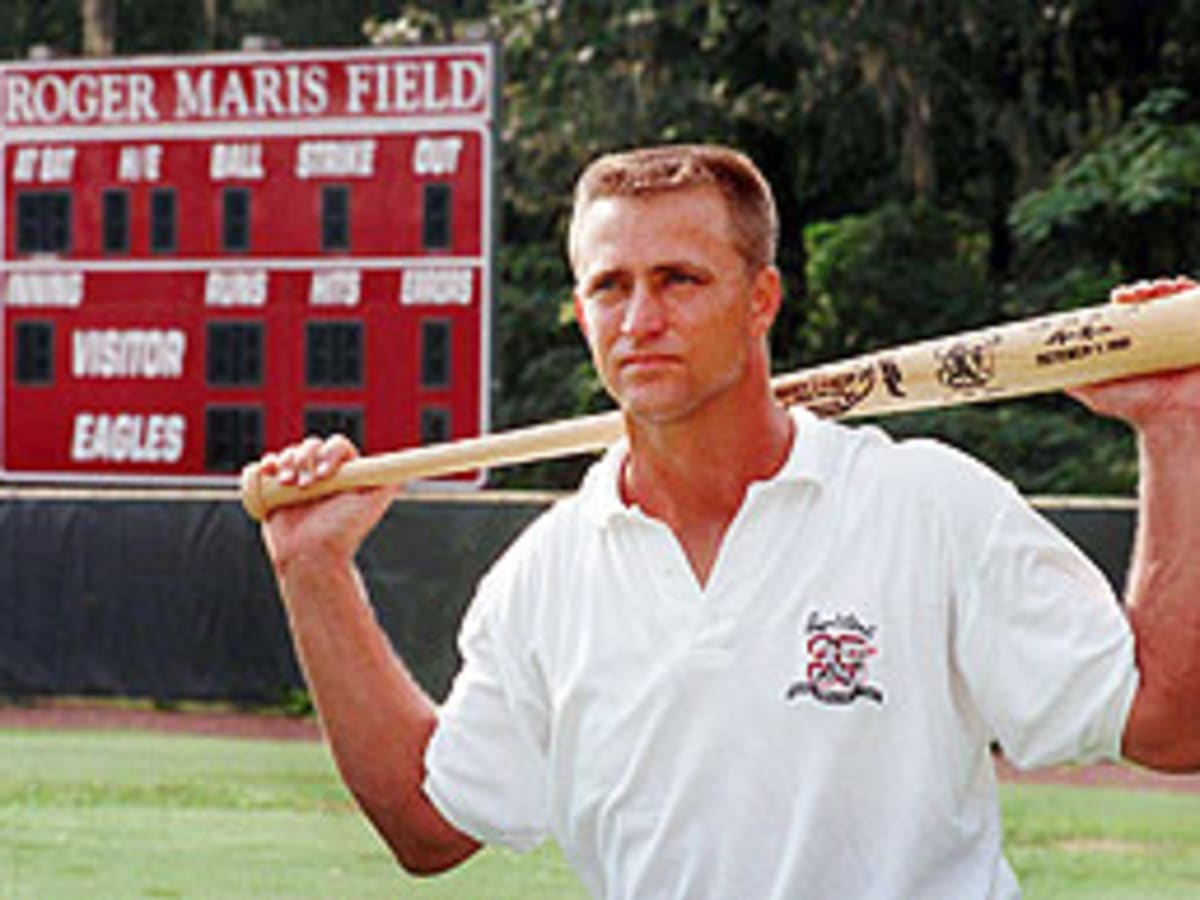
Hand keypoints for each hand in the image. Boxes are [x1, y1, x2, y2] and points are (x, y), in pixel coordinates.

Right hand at [256, 434, 400, 571]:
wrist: (312, 558)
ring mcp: (297, 481)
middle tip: (307, 485)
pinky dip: (266, 464)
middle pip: (311, 445)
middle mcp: (321, 474)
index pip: (337, 446)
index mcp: (345, 473)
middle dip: (306, 459)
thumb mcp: (373, 504)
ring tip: (288, 484)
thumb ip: (388, 482)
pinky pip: (267, 466)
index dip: (330, 454)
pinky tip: (269, 471)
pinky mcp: (274, 490)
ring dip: (287, 462)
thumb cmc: (343, 534)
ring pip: (289, 453)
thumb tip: (407, 465)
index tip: (324, 474)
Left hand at [1069, 276, 1199, 426]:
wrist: (1172, 423)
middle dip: (1148, 289)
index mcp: (1141, 340)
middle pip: (1158, 299)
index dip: (1129, 297)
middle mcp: (1165, 334)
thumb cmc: (1136, 408)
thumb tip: (1043, 372)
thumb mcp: (1096, 392)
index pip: (1136, 308)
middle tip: (1136, 292)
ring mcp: (1188, 335)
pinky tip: (1186, 290)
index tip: (1118, 296)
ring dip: (1171, 288)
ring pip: (1182, 300)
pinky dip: (1197, 295)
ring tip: (1161, 289)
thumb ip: (1074, 380)